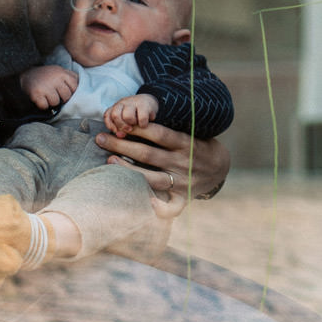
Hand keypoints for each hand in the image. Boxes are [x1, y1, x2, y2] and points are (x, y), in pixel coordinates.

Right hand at [21, 64, 77, 109]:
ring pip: (56, 102)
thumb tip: (81, 87)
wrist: (25, 74)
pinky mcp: (36, 93)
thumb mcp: (59, 71)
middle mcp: (55, 78)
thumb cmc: (46, 75)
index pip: (74, 87)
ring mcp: (45, 86)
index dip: (71, 92)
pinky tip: (40, 99)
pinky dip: (42, 105)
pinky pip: (45, 106)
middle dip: (61, 98)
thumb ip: (70, 76)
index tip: (64, 92)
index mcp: (62, 72)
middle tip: (55, 95)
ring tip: (46, 96)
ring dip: (51, 102)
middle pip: (66, 96)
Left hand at [98, 123, 230, 199]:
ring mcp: (182, 181)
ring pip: (151, 178)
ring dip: (128, 171)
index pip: (159, 134)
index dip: (138, 128)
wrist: (221, 166)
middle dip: (121, 145)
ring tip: (108, 162)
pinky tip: (142, 203)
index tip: (119, 123)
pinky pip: (170, 207)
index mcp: (185, 143)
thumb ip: (171, 126)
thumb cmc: (198, 143)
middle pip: (147, 154)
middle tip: (100, 138)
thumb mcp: (191, 129)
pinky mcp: (183, 197)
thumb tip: (140, 113)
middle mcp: (182, 162)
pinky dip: (158, 208)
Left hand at [103, 93, 158, 138]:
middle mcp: (123, 103)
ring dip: (133, 124)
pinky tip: (145, 123)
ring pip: (128, 117)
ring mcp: (134, 102)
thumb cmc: (135, 115)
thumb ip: (120, 128)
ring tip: (138, 124)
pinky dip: (143, 124)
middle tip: (129, 129)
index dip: (111, 126)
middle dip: (122, 126)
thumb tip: (120, 135)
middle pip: (115, 115)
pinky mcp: (146, 104)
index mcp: (116, 107)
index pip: (107, 116)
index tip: (117, 132)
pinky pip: (142, 118)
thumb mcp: (124, 120)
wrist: (150, 102)